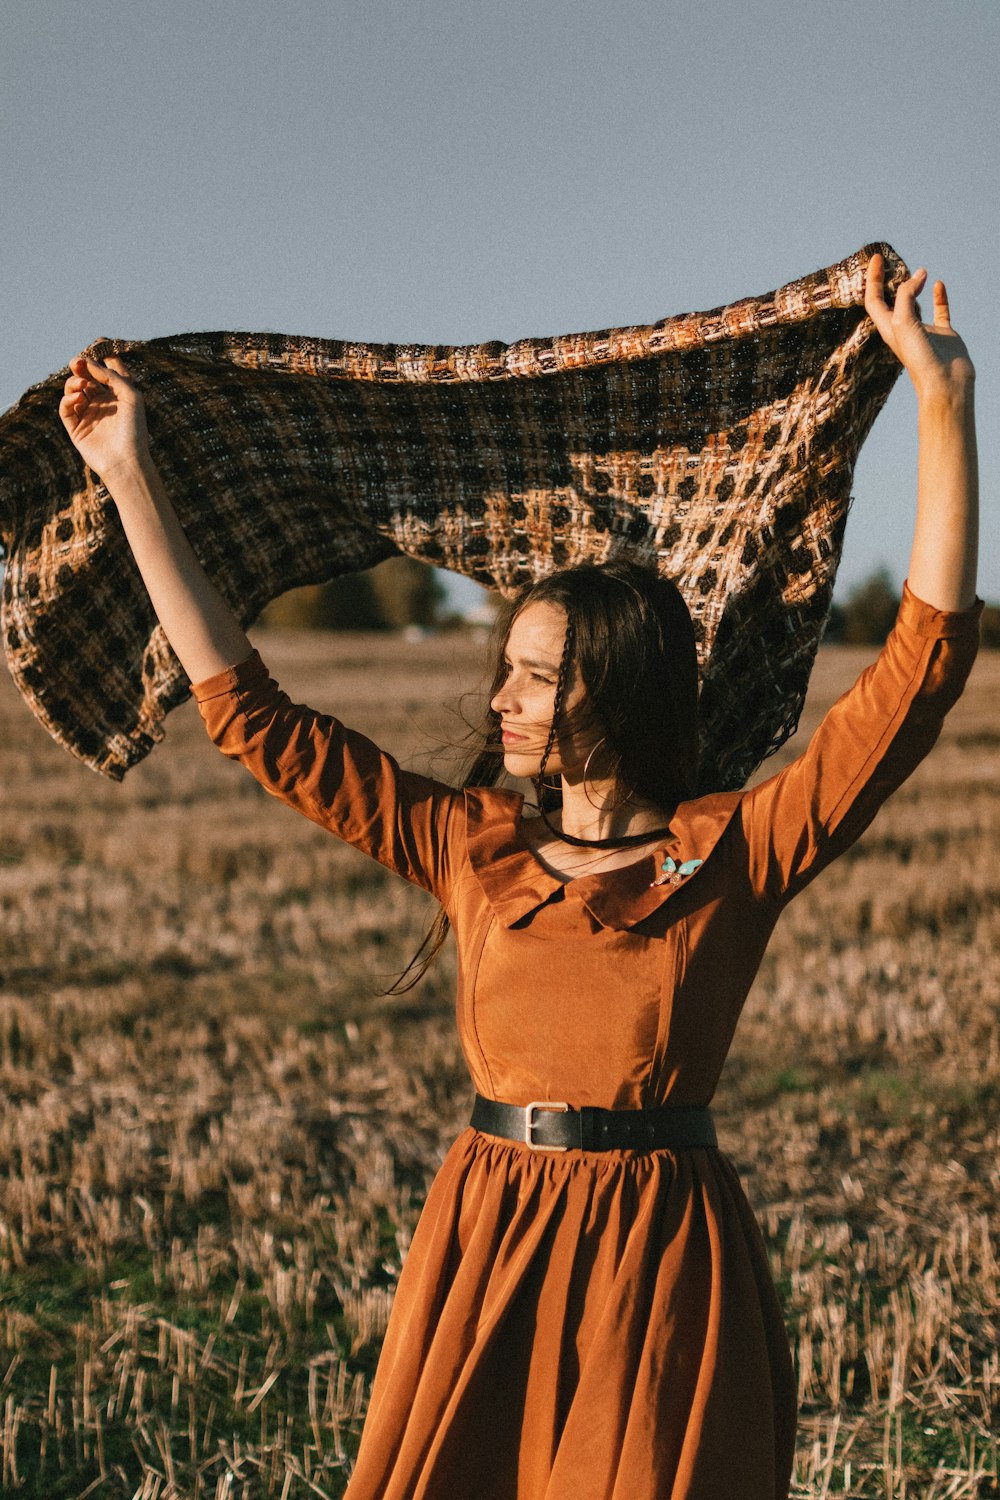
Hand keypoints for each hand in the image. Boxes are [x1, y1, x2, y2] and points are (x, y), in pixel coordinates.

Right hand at [59, 354, 150, 481]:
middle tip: (77, 363)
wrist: (126, 461)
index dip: (100, 358)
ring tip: (82, 385)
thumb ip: (111, 376)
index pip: (107, 370)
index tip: (96, 346)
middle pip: (87, 377)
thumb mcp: (130, 395)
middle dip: (81, 367)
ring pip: (73, 390)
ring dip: (74, 382)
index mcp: (118, 395)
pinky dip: (68, 399)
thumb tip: (89, 363)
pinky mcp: (76, 428)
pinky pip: (66, 408)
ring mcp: (88, 414)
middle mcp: (102, 403)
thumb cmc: (134, 429)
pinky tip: (77, 397)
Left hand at [864, 252, 974, 405]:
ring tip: (916, 270)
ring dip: (913, 287)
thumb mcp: (903, 322)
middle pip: (890, 301)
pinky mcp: (943, 333)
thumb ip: (906, 295)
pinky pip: (940, 310)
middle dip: (887, 281)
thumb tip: (919, 273)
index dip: (872, 279)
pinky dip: (939, 296)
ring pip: (915, 304)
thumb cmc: (919, 359)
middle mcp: (903, 329)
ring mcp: (924, 331)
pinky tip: (938, 283)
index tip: (875, 258)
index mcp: (888, 328)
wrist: (945, 384)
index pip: (874, 300)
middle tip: (889, 261)